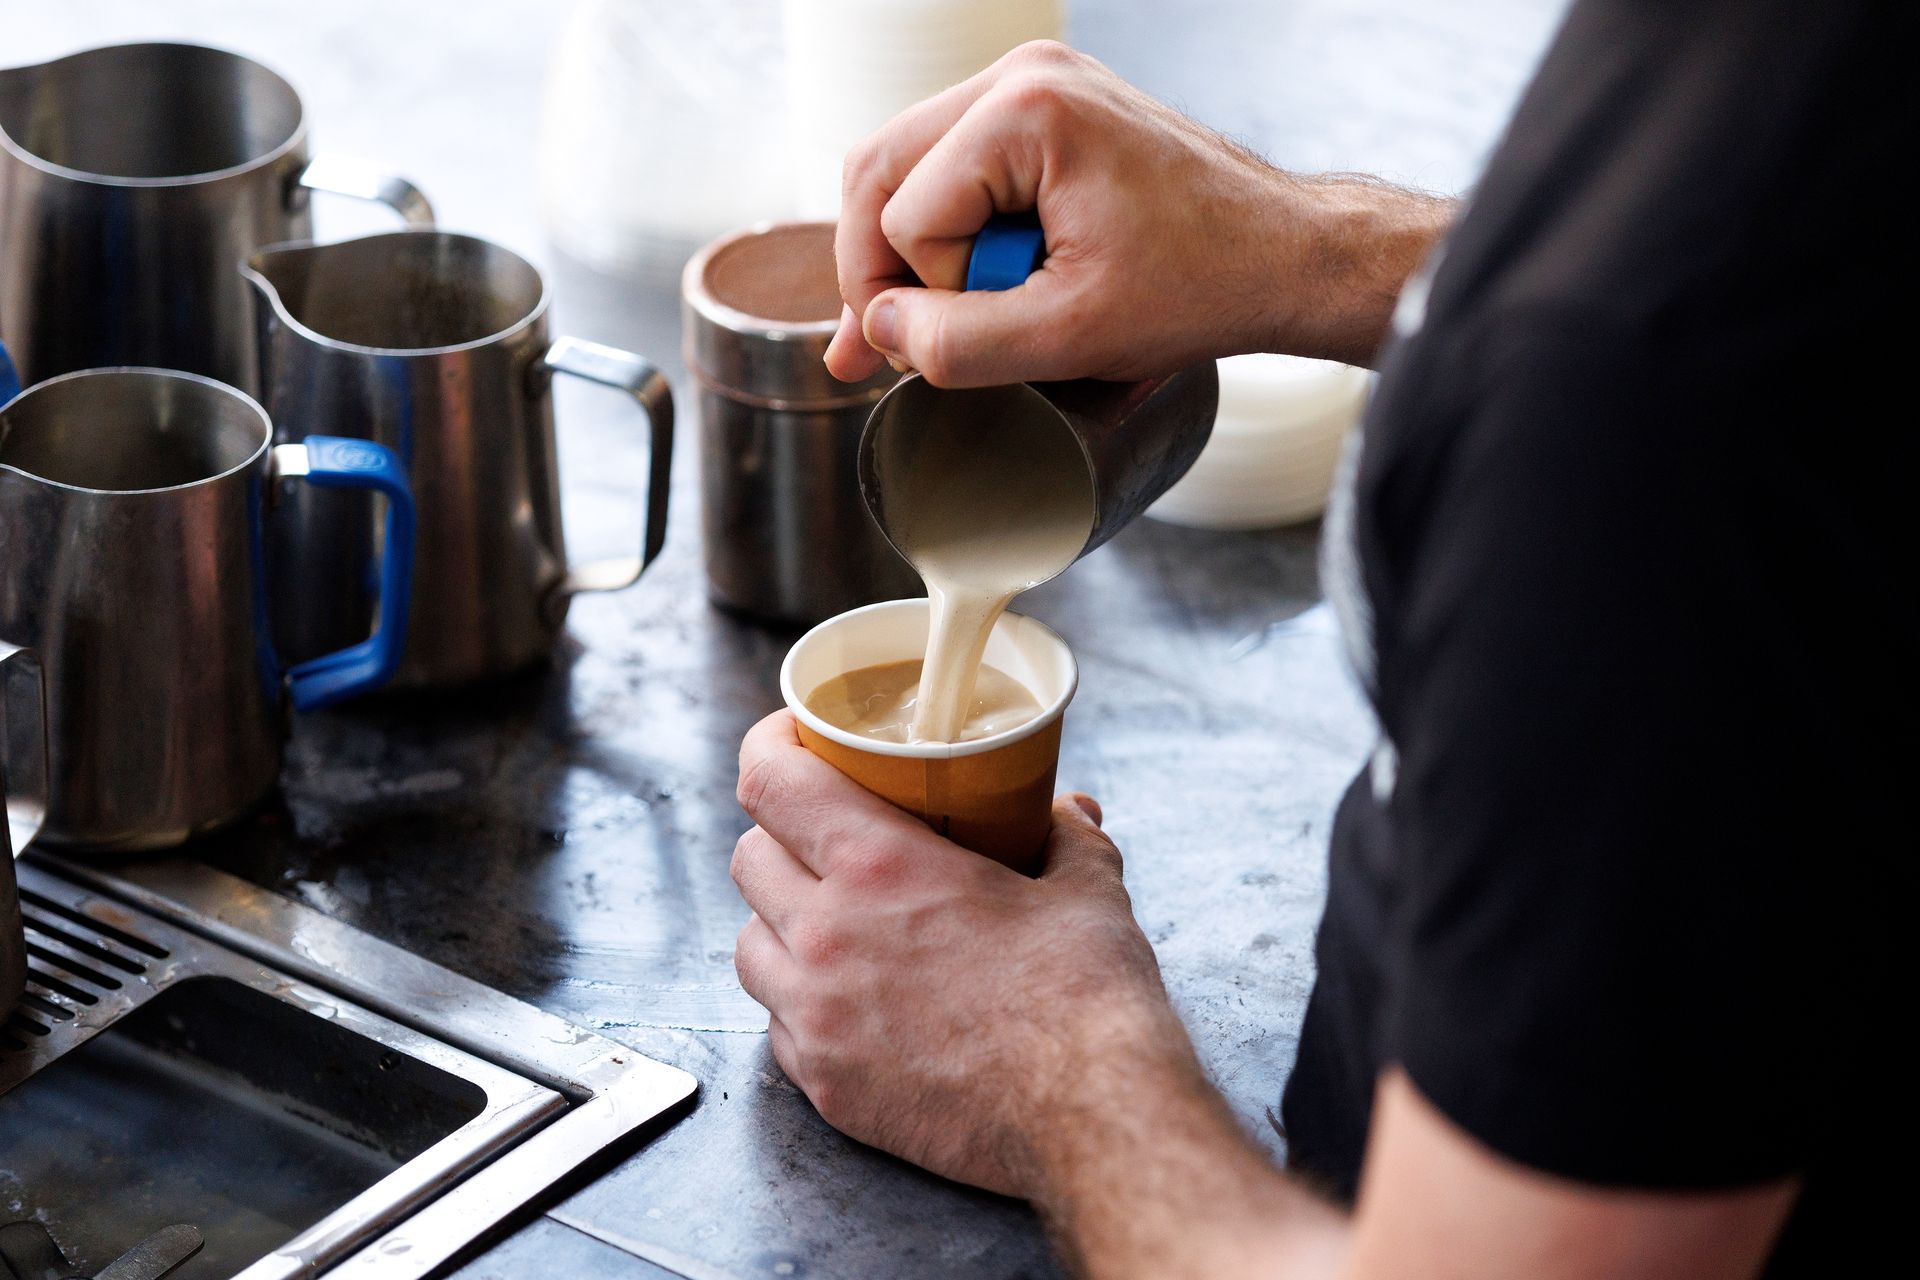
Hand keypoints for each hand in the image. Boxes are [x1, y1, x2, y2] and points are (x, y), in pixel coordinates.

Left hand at [730, 710, 1198, 1197]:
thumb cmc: (1086, 1001)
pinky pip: (777, 1025)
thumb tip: (1066, 810)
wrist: (1091, 1119)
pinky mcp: (824, 1086)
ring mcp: (816, 1018)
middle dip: (780, 835)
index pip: (772, 781)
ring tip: (832, 920)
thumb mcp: (1086, 888)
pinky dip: (800, 1003)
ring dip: (779, 922)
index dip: (770, 745)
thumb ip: (1064, 835)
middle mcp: (827, 938)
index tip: (789, 736)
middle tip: (825, 833)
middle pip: (748, 857)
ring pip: (749, 944)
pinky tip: (851, 999)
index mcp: (879, 869)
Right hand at [826, 40, 1452, 385]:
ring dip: (915, 250)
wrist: (1283, 257)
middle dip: (882, 268)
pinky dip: (953, 227)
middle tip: (891, 346)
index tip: (977, 338)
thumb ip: (959, 342)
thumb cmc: (1201, 286)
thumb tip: (878, 331)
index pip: (904, 216)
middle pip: (879, 169)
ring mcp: (1034, 81)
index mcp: (1027, 111)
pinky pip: (952, 162)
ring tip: (957, 310)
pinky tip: (984, 273)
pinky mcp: (1046, 107)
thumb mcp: (1070, 336)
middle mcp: (1022, 74)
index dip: (925, 297)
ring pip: (905, 166)